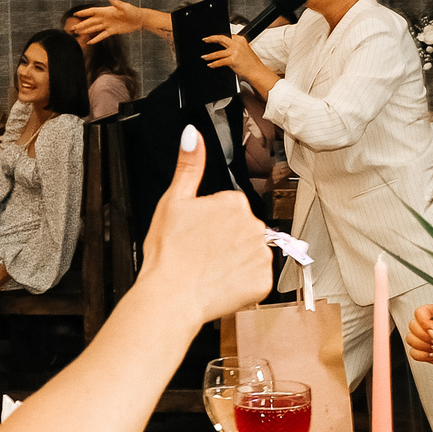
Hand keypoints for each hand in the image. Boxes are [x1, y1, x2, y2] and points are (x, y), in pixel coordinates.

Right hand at [69, 0, 146, 46]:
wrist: (140, 19)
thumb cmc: (133, 11)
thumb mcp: (124, 7)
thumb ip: (115, 2)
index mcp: (106, 11)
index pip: (92, 12)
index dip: (84, 13)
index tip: (75, 15)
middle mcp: (105, 18)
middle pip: (91, 21)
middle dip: (82, 24)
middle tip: (72, 28)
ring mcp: (108, 25)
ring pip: (94, 28)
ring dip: (86, 31)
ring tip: (78, 33)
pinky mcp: (112, 31)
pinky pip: (102, 35)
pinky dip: (96, 39)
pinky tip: (89, 42)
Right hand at [135, 125, 272, 325]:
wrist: (171, 296)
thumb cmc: (168, 252)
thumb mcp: (173, 201)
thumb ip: (188, 165)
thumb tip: (192, 135)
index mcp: (233, 202)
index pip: (228, 210)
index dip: (210, 224)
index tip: (196, 236)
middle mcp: (253, 224)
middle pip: (242, 231)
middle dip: (226, 242)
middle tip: (200, 254)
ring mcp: (261, 254)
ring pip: (250, 255)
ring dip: (235, 263)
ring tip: (208, 271)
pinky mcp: (264, 281)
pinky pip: (256, 280)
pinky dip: (242, 285)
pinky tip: (221, 284)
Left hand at [201, 33, 278, 94]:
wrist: (257, 72)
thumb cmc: (251, 63)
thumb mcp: (244, 50)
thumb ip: (235, 47)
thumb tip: (224, 47)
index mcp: (240, 39)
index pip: (227, 35)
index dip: (218, 37)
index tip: (212, 38)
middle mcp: (237, 44)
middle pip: (221, 38)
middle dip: (211, 39)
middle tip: (205, 40)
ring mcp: (235, 52)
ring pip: (218, 53)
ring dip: (209, 56)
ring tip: (204, 57)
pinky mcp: (233, 60)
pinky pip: (220, 62)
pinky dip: (213, 64)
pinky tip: (210, 65)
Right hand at [403, 301, 432, 376]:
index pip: (418, 312)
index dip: (424, 323)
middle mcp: (428, 325)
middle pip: (412, 326)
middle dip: (426, 337)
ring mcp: (424, 338)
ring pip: (410, 339)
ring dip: (426, 346)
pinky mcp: (422, 350)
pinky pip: (412, 352)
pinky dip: (424, 355)